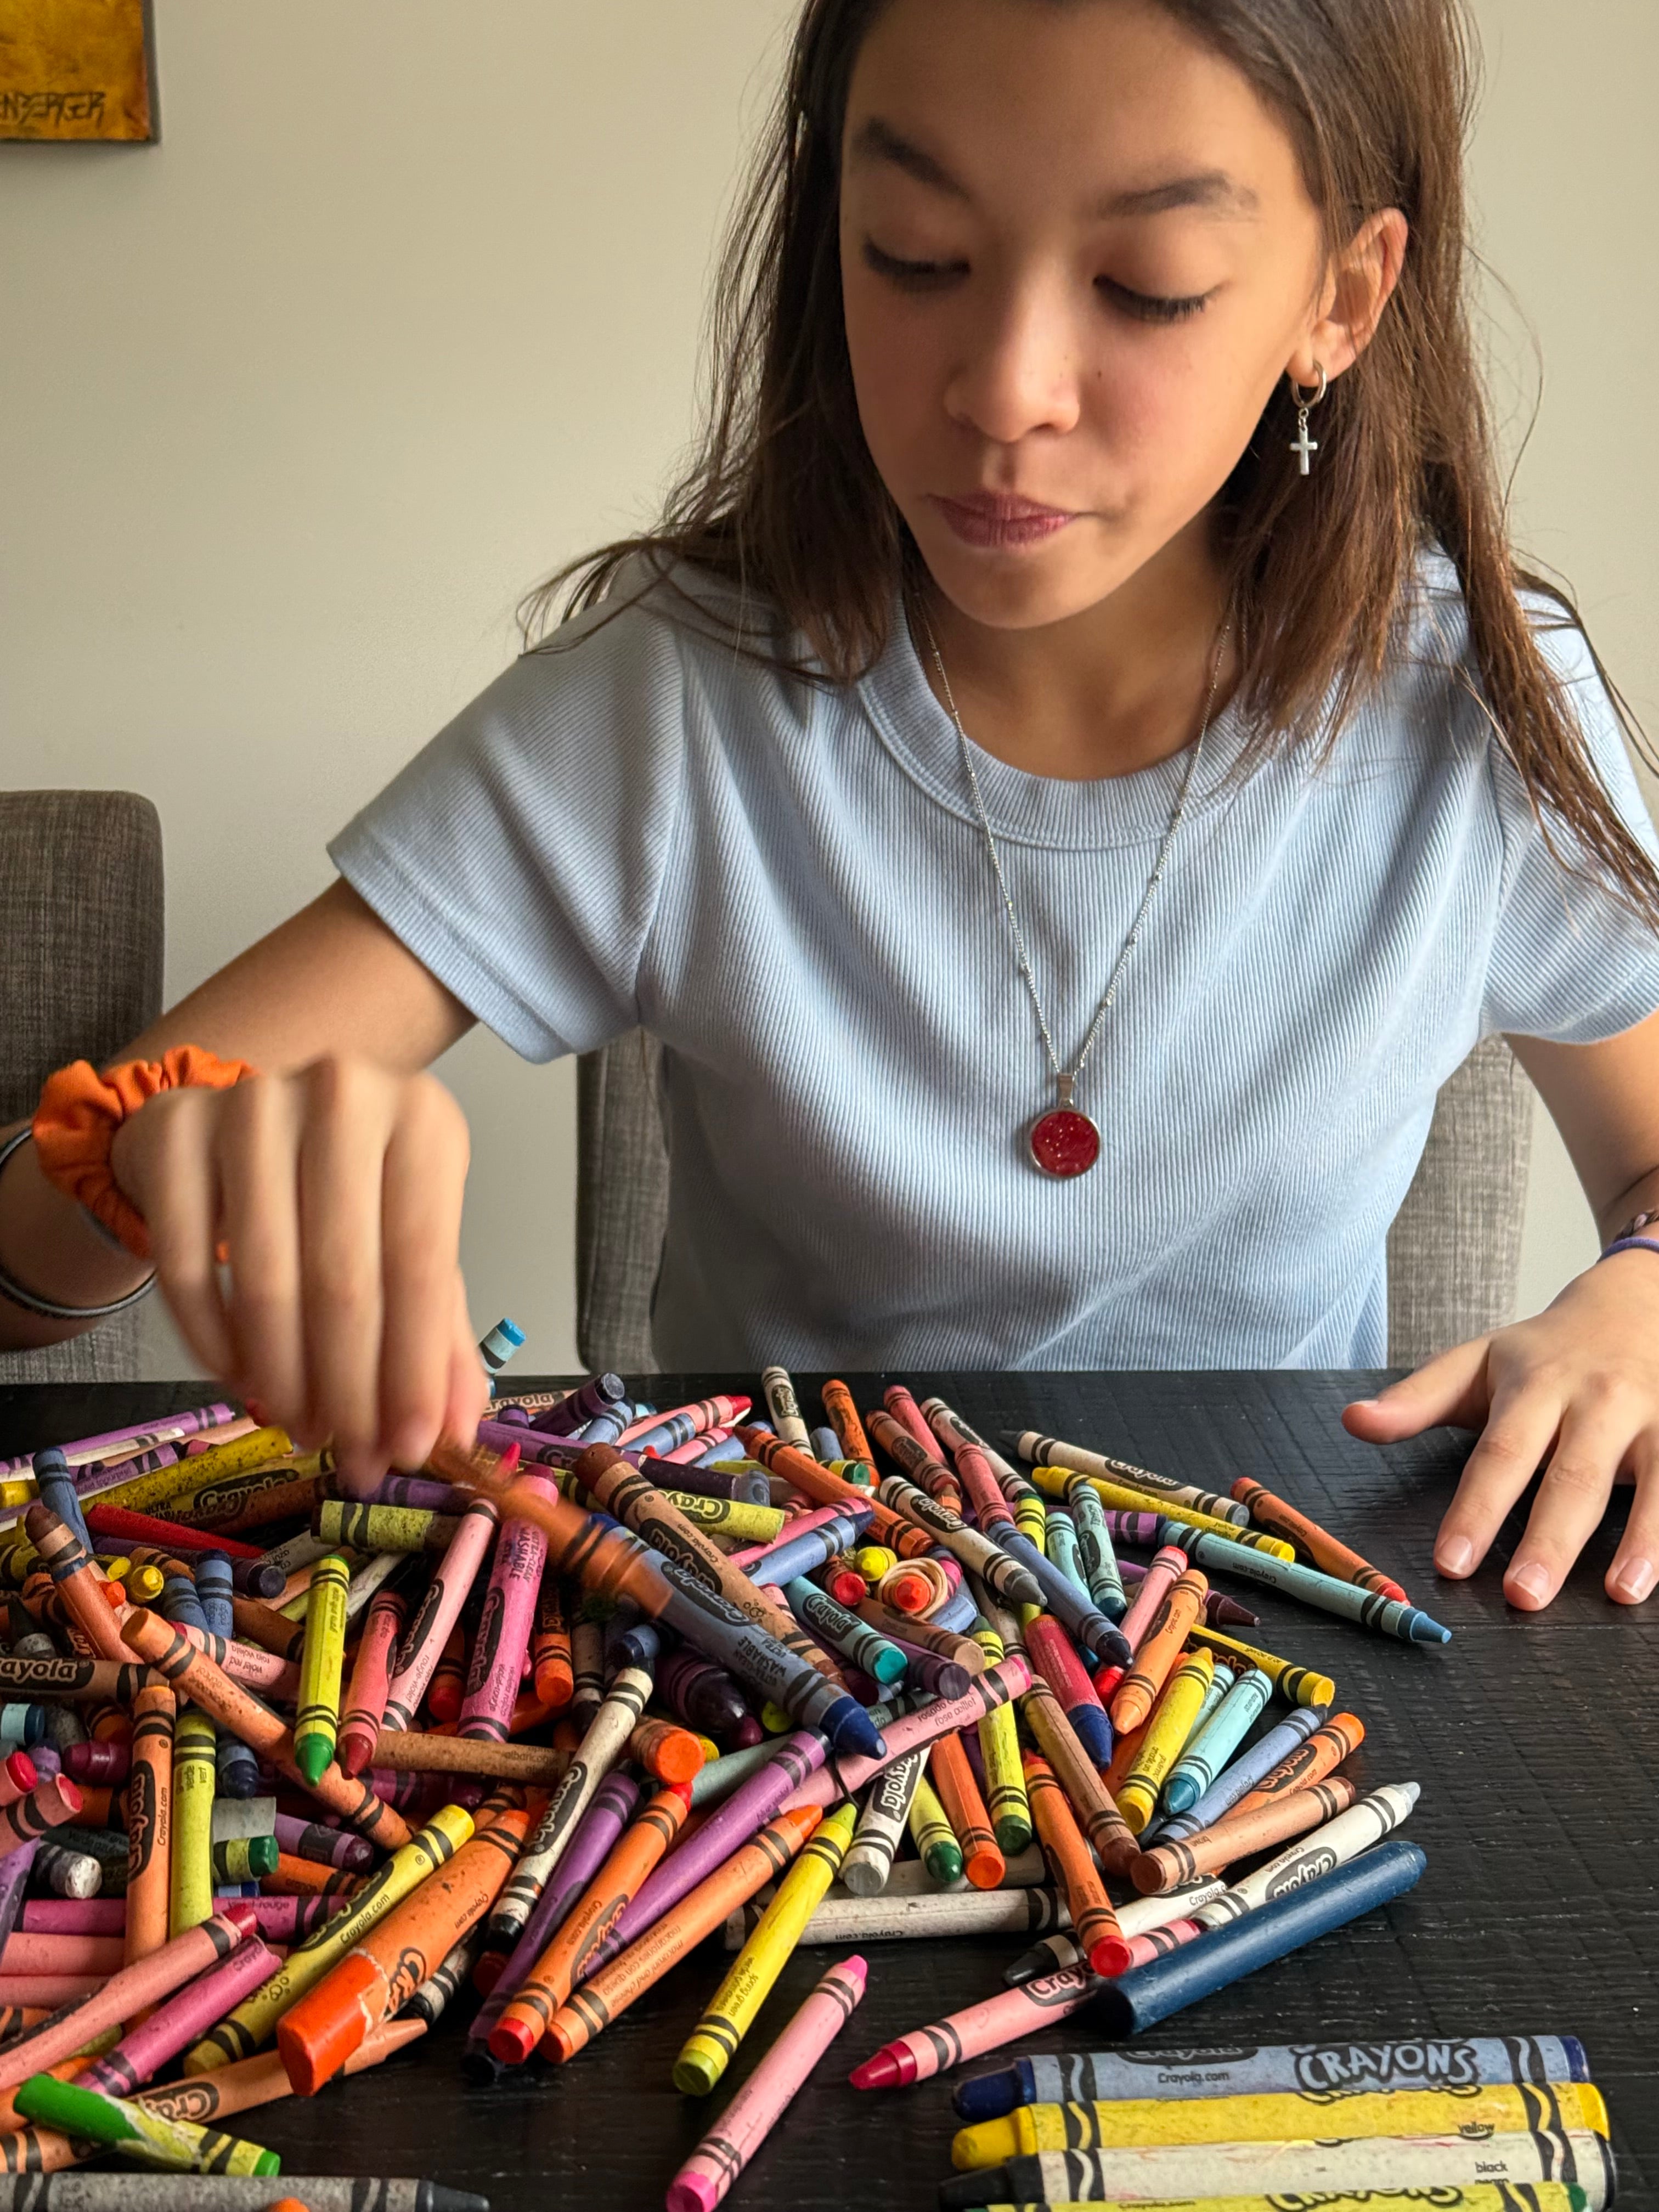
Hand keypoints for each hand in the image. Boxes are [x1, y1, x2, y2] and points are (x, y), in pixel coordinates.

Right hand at [110, 1056, 487, 1491]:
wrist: (243, 1122)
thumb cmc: (344, 1187)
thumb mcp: (407, 1239)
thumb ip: (439, 1332)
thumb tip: (454, 1428)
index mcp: (423, 1120)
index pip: (423, 1264)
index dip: (415, 1368)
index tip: (408, 1447)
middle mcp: (341, 1095)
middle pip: (344, 1278)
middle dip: (349, 1388)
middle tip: (349, 1453)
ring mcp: (251, 1104)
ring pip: (264, 1279)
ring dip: (284, 1377)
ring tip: (301, 1427)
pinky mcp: (175, 1131)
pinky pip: (186, 1266)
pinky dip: (214, 1341)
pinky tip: (242, 1380)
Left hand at [1341, 1250, 1658, 1609]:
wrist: (1633, 1305)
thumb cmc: (1544, 1352)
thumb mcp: (1476, 1363)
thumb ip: (1416, 1400)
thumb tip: (1353, 1421)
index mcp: (1535, 1386)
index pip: (1499, 1454)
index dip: (1475, 1511)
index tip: (1451, 1564)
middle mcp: (1596, 1401)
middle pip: (1570, 1476)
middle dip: (1548, 1539)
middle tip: (1523, 1597)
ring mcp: (1653, 1417)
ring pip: (1650, 1481)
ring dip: (1637, 1541)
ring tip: (1618, 1595)